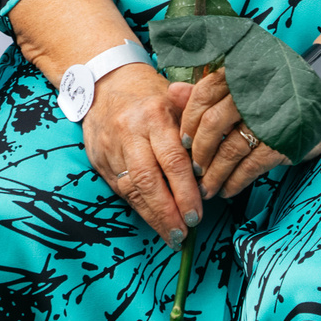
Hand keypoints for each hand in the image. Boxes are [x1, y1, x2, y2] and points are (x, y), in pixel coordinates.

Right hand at [79, 63, 205, 243]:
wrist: (105, 85)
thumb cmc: (150, 96)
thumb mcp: (176, 99)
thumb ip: (198, 121)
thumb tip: (222, 143)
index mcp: (154, 116)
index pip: (173, 160)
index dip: (186, 191)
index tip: (197, 214)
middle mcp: (130, 132)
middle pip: (149, 180)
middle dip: (168, 212)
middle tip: (184, 233)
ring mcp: (111, 147)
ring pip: (132, 189)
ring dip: (153, 217)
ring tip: (172, 235)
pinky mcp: (99, 160)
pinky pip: (121, 189)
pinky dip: (139, 208)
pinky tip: (154, 221)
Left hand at [175, 69, 320, 199]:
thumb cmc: (274, 92)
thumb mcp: (243, 84)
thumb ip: (207, 89)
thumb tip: (171, 91)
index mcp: (239, 73)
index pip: (203, 95)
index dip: (188, 122)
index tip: (181, 142)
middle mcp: (252, 92)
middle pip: (212, 125)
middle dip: (198, 152)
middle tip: (191, 170)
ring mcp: (269, 118)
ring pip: (230, 149)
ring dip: (214, 174)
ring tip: (206, 188)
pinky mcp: (283, 141)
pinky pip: (251, 166)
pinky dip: (236, 181)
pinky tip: (227, 189)